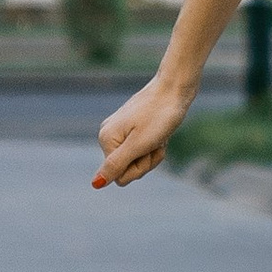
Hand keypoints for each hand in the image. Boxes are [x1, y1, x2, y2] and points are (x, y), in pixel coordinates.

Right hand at [94, 66, 198, 190]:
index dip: (139, 168)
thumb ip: (116, 165)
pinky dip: (155, 144)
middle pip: (128, 169)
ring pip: (137, 160)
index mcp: (106, 139)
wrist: (176, 87)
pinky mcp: (133, 128)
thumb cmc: (160, 115)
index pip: (120, 176)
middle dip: (147, 160)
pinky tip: (162, 132)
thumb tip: (95, 184)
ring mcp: (121, 131)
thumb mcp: (138, 144)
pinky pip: (143, 148)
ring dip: (153, 152)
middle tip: (157, 141)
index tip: (149, 148)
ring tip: (160, 135)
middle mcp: (108, 135)